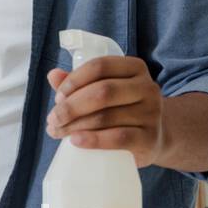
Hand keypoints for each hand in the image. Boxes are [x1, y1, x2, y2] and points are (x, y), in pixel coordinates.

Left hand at [45, 56, 166, 167]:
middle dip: (71, 106)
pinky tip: (75, 141)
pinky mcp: (150, 138)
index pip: (99, 66)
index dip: (74, 80)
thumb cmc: (122, 110)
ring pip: (106, 116)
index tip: (58, 97)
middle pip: (102, 91)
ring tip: (57, 132)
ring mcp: (151, 113)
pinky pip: (118, 137)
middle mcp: (147, 87)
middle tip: (53, 119)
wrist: (155, 138)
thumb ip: (79, 83)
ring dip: (75, 126)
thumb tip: (52, 75)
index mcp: (135, 68)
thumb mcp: (105, 91)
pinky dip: (93, 139)